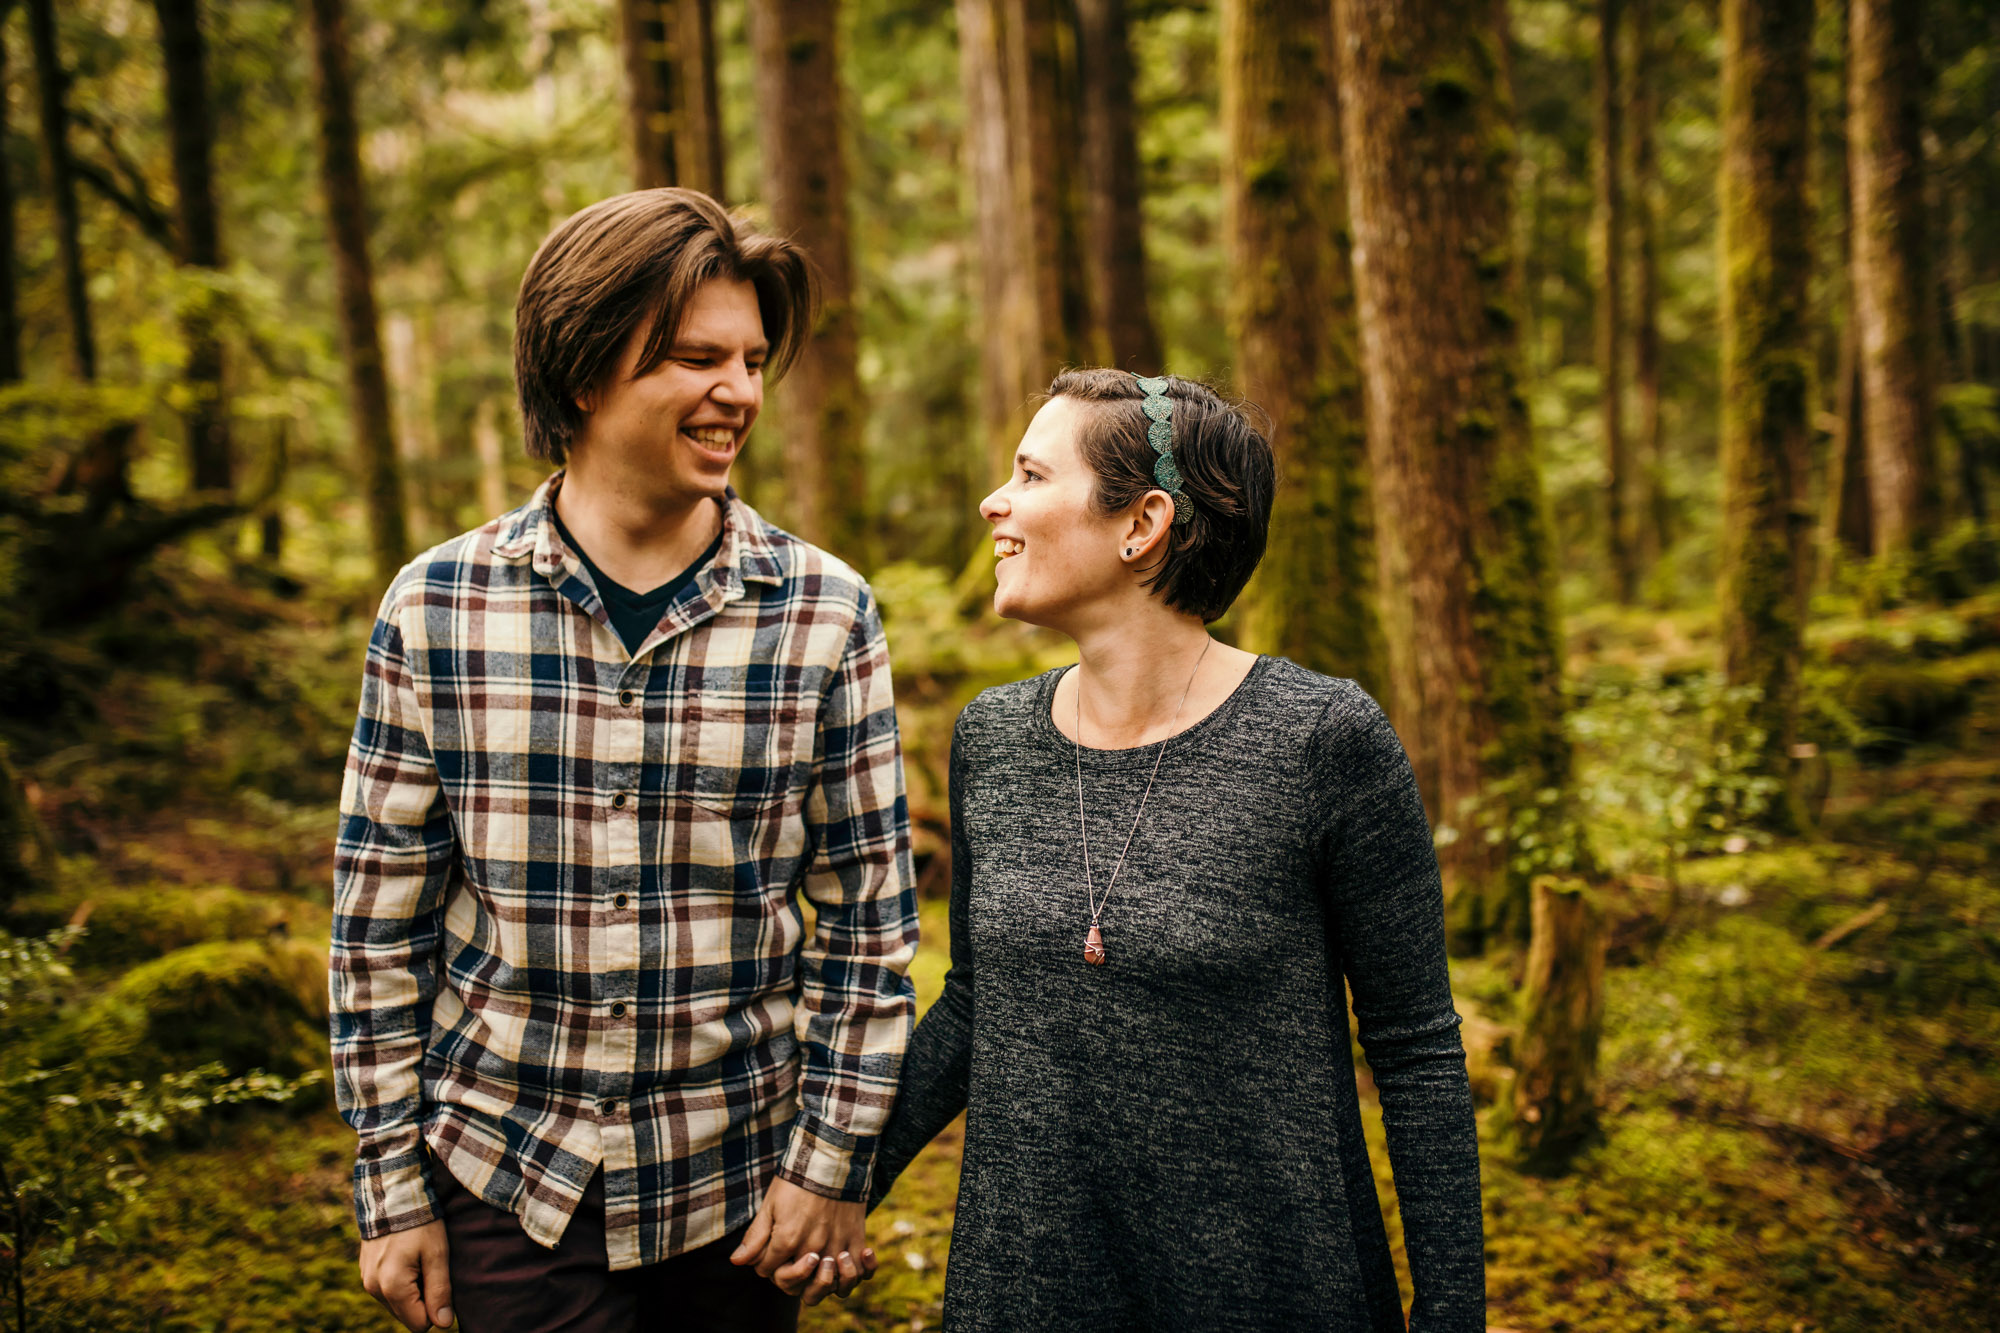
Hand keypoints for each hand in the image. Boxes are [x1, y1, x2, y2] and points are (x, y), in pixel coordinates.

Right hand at [359, 1219, 453, 1329]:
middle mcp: (374, 1289)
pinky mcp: (365, 1273)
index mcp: (393, 1287)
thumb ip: (440, 1291)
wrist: (392, 1195)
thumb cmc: (420, 1223)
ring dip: (411, 1290)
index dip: (435, 1309)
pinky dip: (399, 1282)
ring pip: (396, 1304)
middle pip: (406, 1316)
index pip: (419, 1324)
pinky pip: (386, 1291)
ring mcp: (367, 1281)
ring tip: (417, 1260)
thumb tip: (443, 1324)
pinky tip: (405, 1258)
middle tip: (429, 1268)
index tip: (439, 1281)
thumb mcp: (438, 1254)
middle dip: (422, 1300)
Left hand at [728, 1176, 877, 1304]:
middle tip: (789, 1261)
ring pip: (828, 1287)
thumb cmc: (797, 1181)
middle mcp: (812, 1249)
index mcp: (787, 1240)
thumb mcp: (770, 1205)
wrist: (832, 1159)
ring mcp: (836, 1246)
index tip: (769, 1252)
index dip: (763, 1264)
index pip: (767, 1271)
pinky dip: (853, 1274)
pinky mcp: (856, 1239)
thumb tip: (736, 1262)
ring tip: (816, 1268)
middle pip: (794, 1285)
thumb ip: (755, 1237)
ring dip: (818, 1283)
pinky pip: (859, 1271)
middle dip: (785, 1277)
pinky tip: (845, 1263)